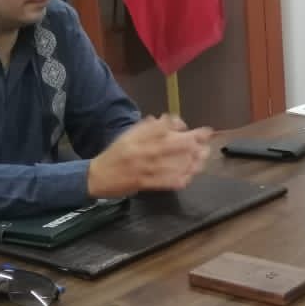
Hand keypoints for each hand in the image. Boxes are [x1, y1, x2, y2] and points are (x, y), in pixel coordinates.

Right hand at [87, 114, 213, 196]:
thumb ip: (151, 127)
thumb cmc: (117, 153)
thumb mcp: (130, 135)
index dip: (183, 128)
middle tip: (207, 144)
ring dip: (190, 162)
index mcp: (138, 137)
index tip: (202, 130)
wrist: (98, 176)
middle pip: (171, 145)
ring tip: (203, 160)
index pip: (164, 128)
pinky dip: (177, 180)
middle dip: (192, 144)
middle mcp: (142, 151)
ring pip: (171, 164)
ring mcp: (143, 169)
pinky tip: (189, 177)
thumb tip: (173, 122)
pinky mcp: (143, 183)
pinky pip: (164, 182)